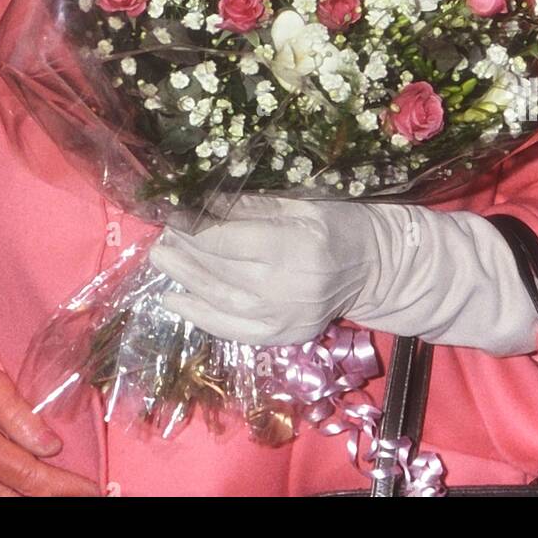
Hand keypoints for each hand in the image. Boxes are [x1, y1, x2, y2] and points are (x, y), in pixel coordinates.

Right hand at [0, 335, 100, 496]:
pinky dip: (12, 495)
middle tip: (81, 491)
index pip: (27, 476)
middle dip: (51, 498)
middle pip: (14, 501)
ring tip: (61, 488)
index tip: (90, 488)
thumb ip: (22, 418)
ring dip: (31, 498)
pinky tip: (31, 486)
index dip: (63, 485)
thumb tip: (51, 448)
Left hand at [151, 194, 388, 344]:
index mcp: (295, 247)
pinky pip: (231, 330)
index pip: (228, 239)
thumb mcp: (302, 200)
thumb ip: (254, 204)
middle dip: (183, 251)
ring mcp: (284, 319)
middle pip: (219, 271)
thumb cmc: (340, 221)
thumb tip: (202, 200)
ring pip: (219, 301)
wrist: (376, 266)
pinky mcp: (283, 337)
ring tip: (161, 258)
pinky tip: (174, 299)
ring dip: (183, 279)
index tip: (169, 211)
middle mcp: (287, 289)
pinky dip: (199, 315)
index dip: (192, 227)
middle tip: (161, 233)